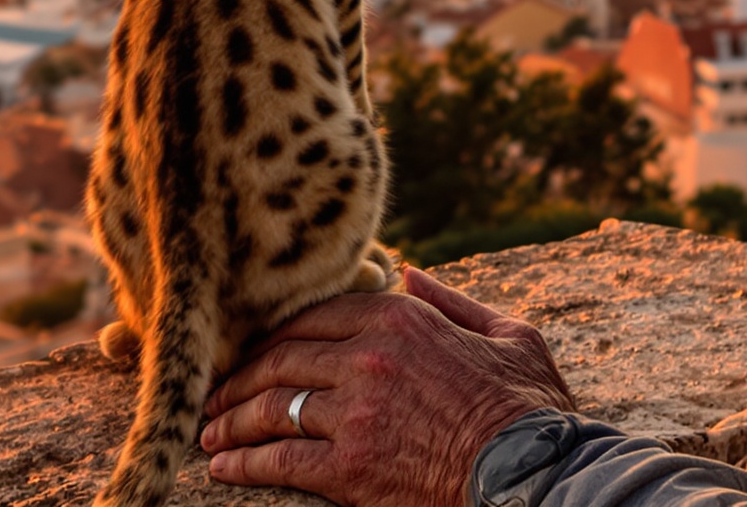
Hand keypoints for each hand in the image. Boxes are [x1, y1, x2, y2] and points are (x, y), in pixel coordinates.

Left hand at [200, 266, 574, 506]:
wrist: (535, 475)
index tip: (254, 352)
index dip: (274, 335)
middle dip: (240, 378)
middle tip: (217, 395)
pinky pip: (281, 460)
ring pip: (272, 406)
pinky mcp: (350, 469)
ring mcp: (356, 413)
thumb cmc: (529, 407)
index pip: (314, 315)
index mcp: (400, 318)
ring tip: (211, 434)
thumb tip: (410, 272)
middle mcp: (368, 358)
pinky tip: (225, 467)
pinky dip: (245, 462)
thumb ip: (451, 301)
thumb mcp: (506, 334)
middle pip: (280, 358)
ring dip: (232, 419)